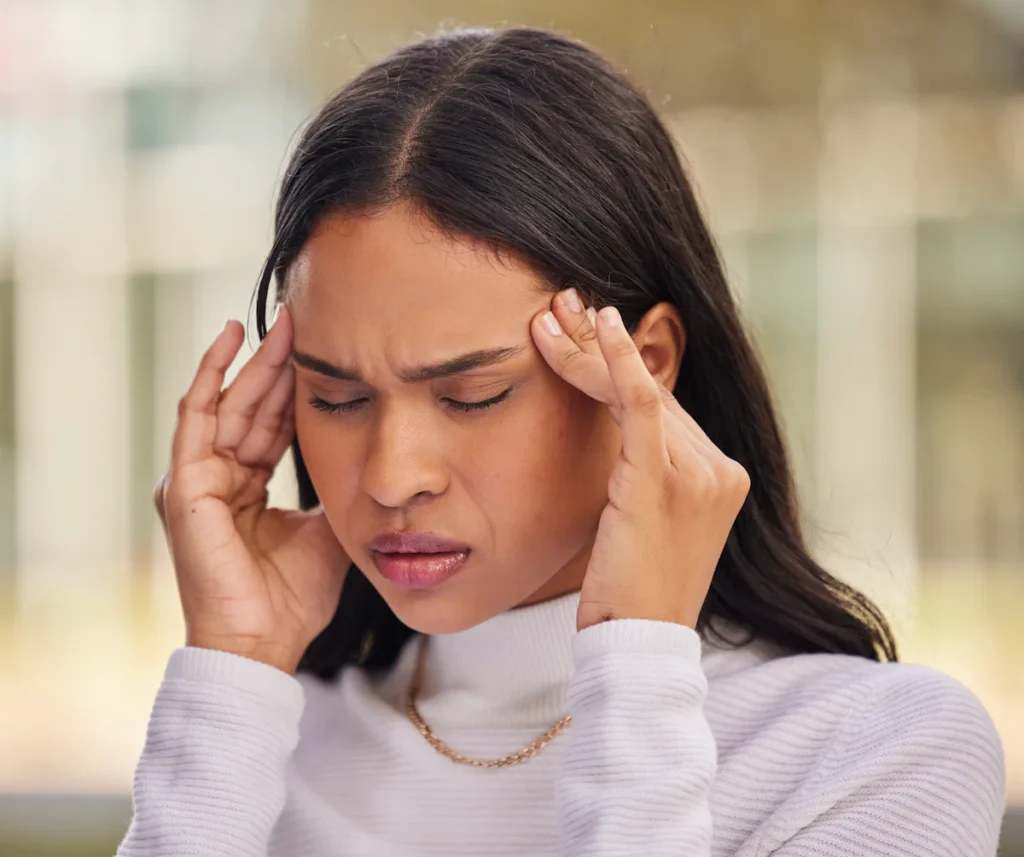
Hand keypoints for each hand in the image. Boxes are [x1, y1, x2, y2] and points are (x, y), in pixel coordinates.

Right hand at [154, 306, 349, 673]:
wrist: (264, 641)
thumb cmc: (292, 597)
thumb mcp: (326, 530)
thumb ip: (334, 493)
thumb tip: (364, 463)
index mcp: (246, 490)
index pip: (270, 426)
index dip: (293, 389)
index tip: (321, 351)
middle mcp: (217, 478)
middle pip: (249, 407)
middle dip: (276, 363)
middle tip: (301, 319)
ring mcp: (196, 479)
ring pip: (227, 403)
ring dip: (253, 361)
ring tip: (280, 321)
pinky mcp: (185, 483)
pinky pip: (196, 416)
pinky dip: (210, 374)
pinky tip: (230, 339)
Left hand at [531, 290, 749, 631]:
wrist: (638, 644)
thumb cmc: (629, 592)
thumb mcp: (641, 523)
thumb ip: (640, 474)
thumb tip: (606, 432)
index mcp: (718, 478)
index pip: (664, 408)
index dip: (619, 367)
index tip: (582, 332)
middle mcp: (719, 468)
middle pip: (652, 391)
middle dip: (599, 346)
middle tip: (561, 303)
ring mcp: (700, 472)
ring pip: (640, 391)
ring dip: (588, 350)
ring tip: (550, 313)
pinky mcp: (667, 479)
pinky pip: (643, 403)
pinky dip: (616, 361)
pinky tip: (595, 325)